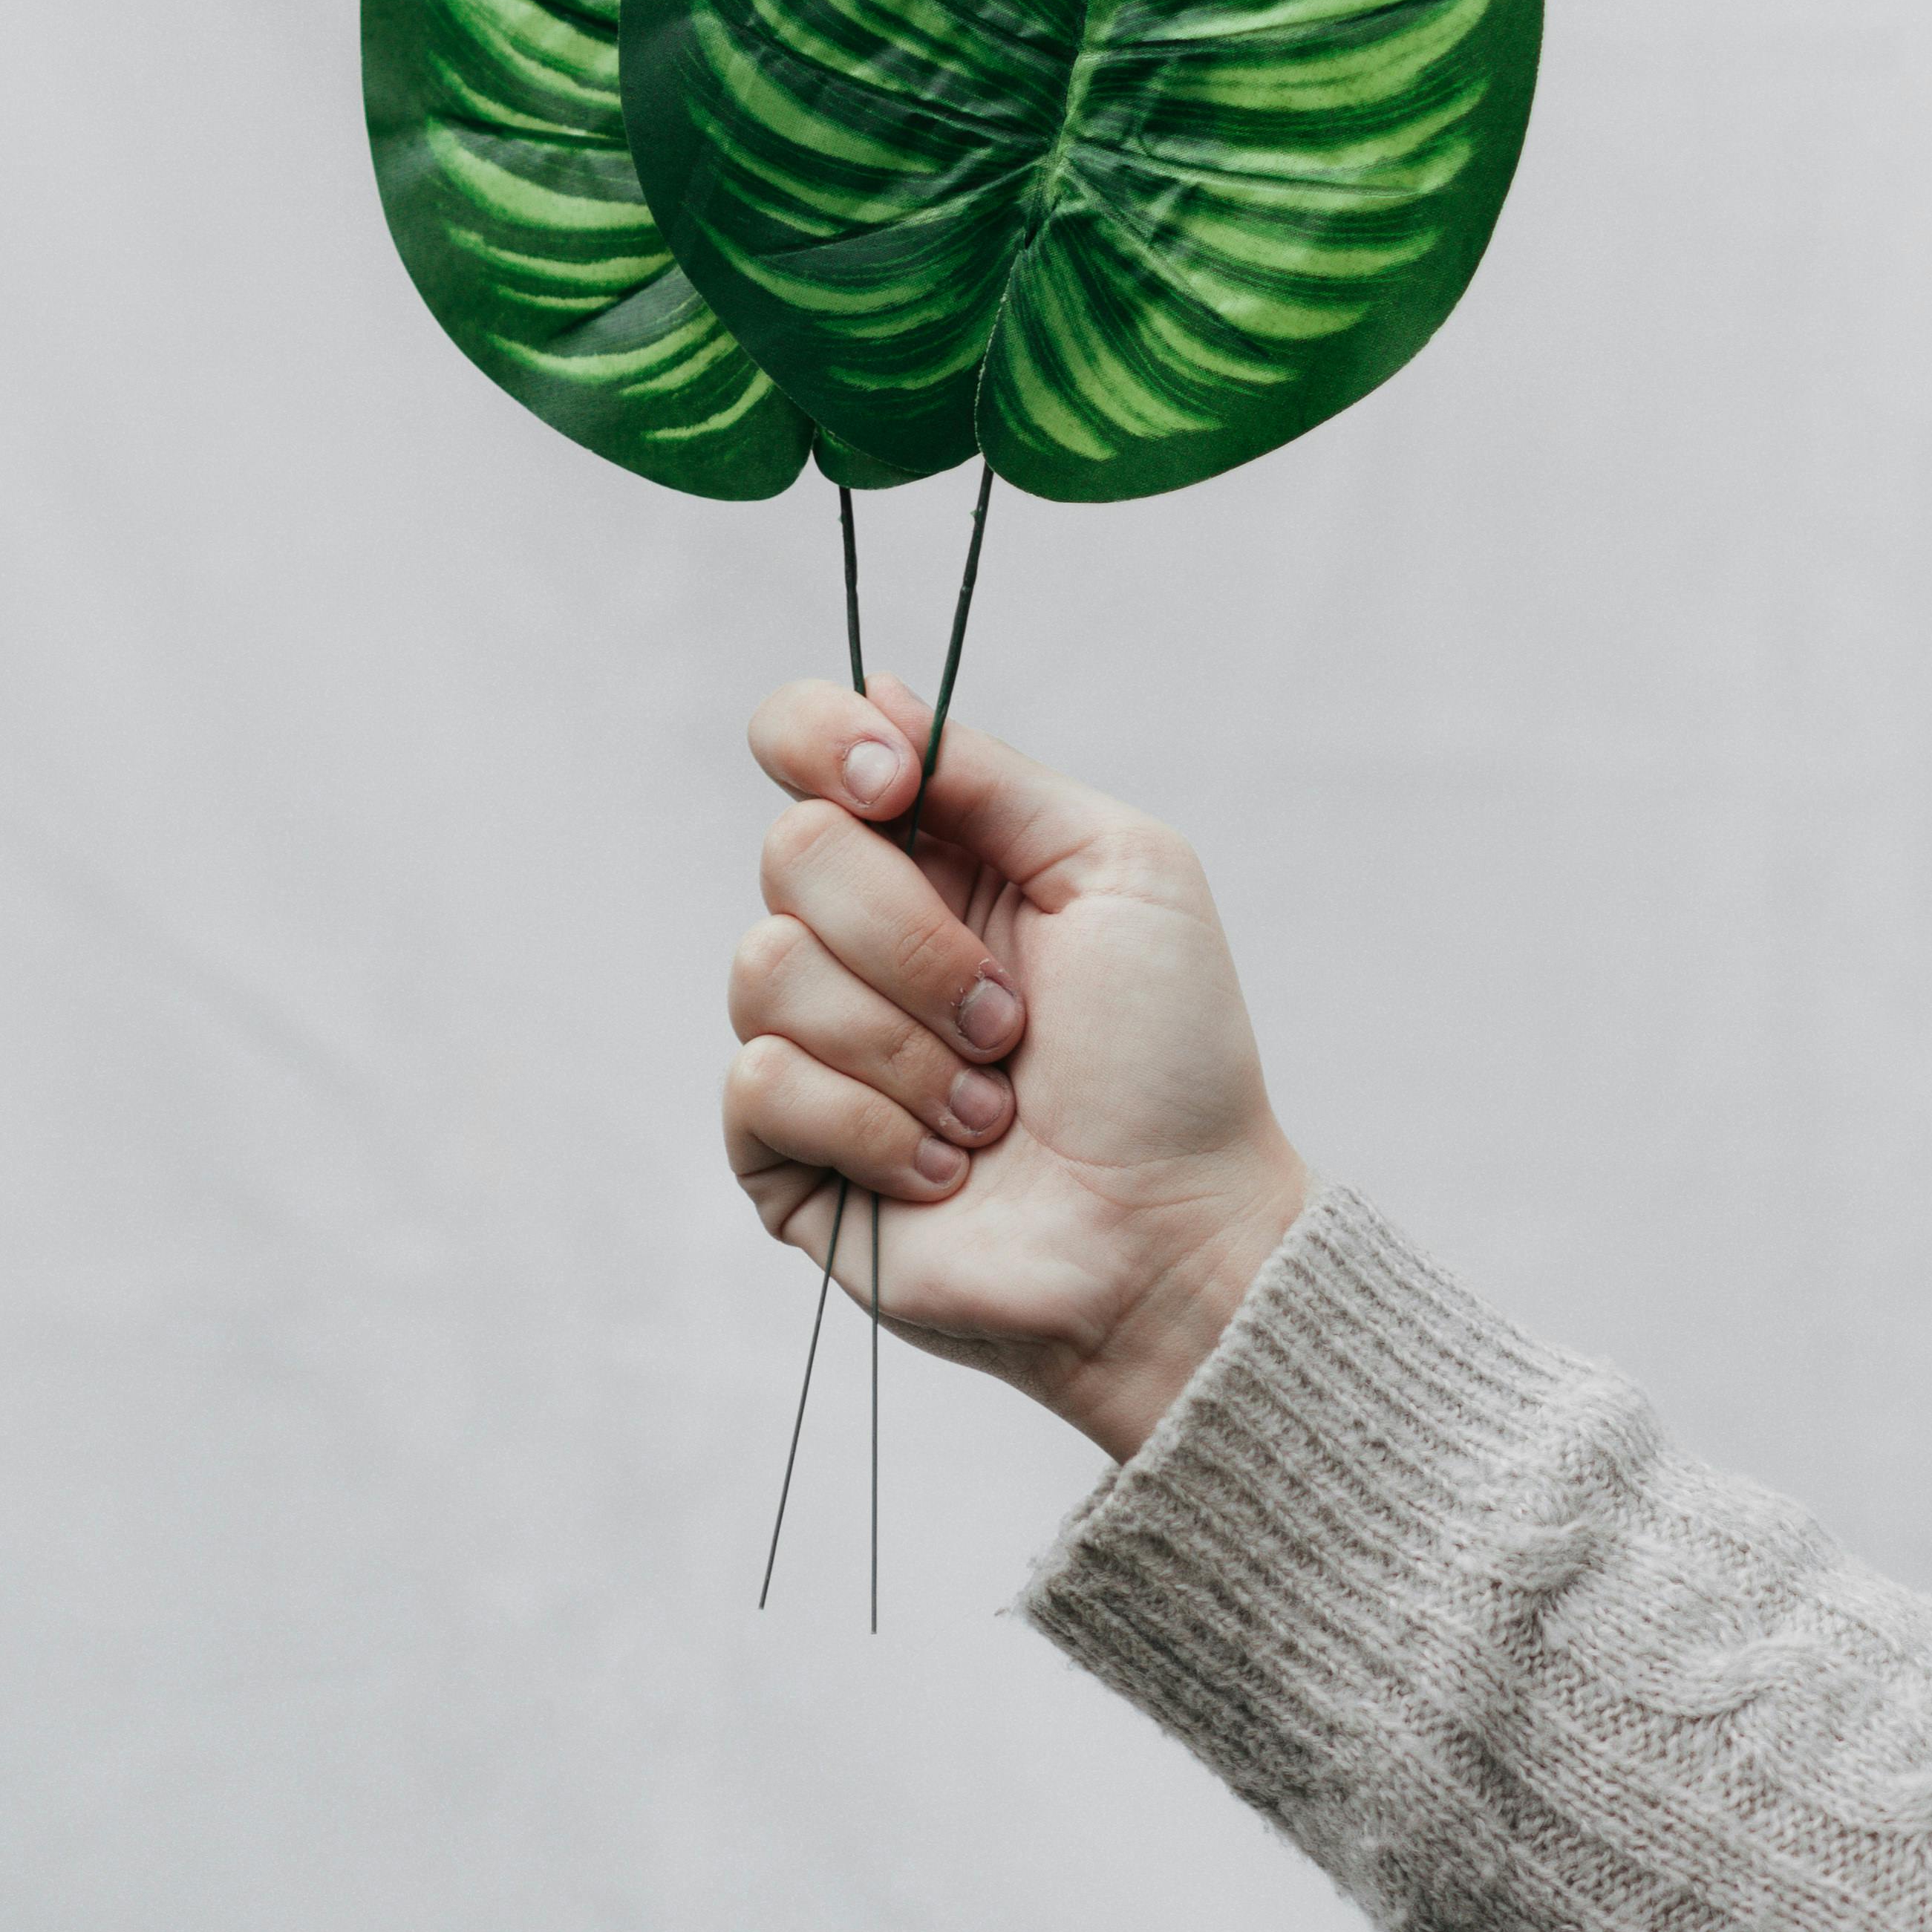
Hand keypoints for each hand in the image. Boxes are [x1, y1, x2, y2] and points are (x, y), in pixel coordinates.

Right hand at [724, 677, 1309, 1459]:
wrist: (1169, 1238)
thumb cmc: (1169, 1059)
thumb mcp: (1121, 868)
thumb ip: (993, 776)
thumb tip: (879, 693)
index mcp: (935, 855)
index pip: (803, 742)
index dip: (822, 741)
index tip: (894, 785)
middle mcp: (859, 937)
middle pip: (792, 852)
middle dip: (916, 941)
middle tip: (1011, 1018)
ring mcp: (814, 1042)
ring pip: (767, 970)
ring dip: (910, 1048)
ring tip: (992, 1111)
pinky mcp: (782, 1151)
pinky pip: (761, 1083)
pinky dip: (874, 1126)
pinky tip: (946, 1169)